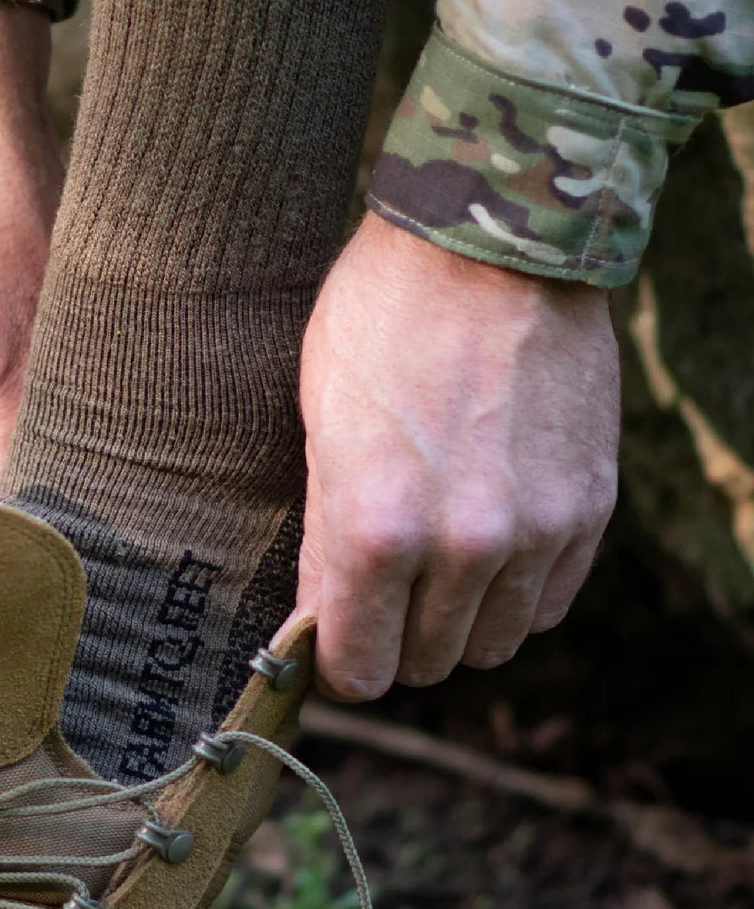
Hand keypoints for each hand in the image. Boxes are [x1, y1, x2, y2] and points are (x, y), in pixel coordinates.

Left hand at [296, 210, 618, 698]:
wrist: (489, 241)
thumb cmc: (380, 319)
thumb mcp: (320, 422)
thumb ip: (326, 538)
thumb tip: (321, 621)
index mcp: (377, 529)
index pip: (361, 667)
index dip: (343, 664)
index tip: (339, 646)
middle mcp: (463, 547)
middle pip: (427, 664)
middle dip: (397, 640)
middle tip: (384, 594)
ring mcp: (535, 530)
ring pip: (495, 644)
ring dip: (461, 622)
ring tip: (439, 565)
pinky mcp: (588, 507)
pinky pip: (551, 603)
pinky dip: (518, 593)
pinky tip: (493, 545)